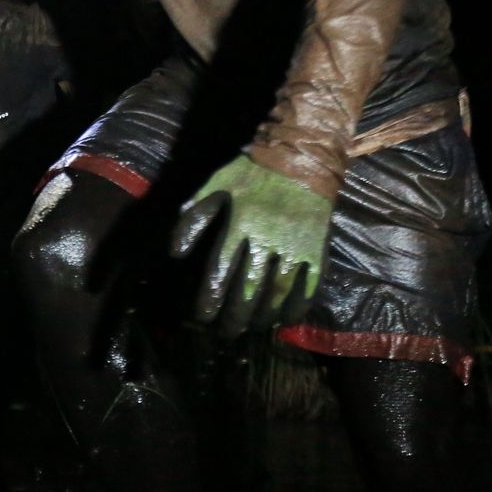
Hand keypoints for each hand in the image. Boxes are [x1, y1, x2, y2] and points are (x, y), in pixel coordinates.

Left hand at [171, 155, 330, 334]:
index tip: (203, 317)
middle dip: (235, 317)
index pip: (221, 272)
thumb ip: (192, 217)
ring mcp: (295, 246)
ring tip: (251, 329)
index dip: (210, 299)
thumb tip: (175, 252)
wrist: (302, 157)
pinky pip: (308, 286)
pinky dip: (297, 307)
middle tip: (225, 334)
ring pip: (277, 292)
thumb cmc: (253, 171)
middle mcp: (267, 239)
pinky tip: (285, 320)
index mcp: (240, 224)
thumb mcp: (215, 185)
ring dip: (263, 316)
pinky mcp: (316, 249)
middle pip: (248, 289)